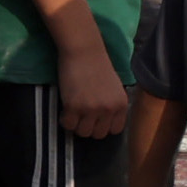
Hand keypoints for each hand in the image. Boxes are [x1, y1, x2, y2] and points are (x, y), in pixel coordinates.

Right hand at [69, 26, 136, 143]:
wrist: (84, 52)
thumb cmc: (98, 66)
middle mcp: (108, 110)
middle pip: (98, 134)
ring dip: (76, 125)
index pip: (115, 130)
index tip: (95, 119)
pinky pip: (68, 124)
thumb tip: (104, 119)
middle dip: (89, 127)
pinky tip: (65, 110)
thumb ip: (112, 104)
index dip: (103, 126)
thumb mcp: (114, 88)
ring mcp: (90, 109)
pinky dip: (65, 120)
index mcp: (121, 105)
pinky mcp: (73, 106)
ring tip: (73, 113)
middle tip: (81, 116)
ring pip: (83, 132)